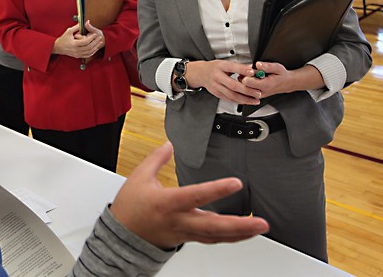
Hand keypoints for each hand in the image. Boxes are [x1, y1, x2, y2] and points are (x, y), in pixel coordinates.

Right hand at [52, 22, 103, 58]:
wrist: (58, 47)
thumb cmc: (63, 39)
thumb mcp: (69, 31)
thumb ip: (76, 27)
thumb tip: (83, 22)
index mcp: (73, 44)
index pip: (85, 41)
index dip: (91, 38)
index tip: (95, 34)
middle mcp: (76, 50)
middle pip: (89, 47)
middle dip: (95, 42)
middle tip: (99, 38)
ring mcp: (77, 54)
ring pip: (89, 52)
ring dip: (95, 47)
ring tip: (99, 43)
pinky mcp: (78, 56)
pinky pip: (87, 55)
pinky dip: (92, 52)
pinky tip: (95, 48)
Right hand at [110, 142, 268, 247]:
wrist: (121, 236)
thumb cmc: (129, 208)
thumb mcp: (139, 177)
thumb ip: (156, 159)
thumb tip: (169, 144)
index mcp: (167, 203)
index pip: (195, 195)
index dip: (216, 189)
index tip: (236, 183)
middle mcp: (179, 221)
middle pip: (213, 226)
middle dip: (239, 225)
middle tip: (261, 223)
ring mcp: (184, 233)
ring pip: (216, 236)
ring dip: (240, 233)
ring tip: (259, 227)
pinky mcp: (187, 239)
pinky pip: (212, 239)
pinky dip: (230, 236)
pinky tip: (243, 233)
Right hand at [185, 60, 260, 104]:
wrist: (200, 74)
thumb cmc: (214, 68)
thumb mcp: (224, 63)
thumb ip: (238, 66)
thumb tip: (251, 68)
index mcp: (220, 67)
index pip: (232, 68)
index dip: (243, 70)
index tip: (253, 72)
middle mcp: (217, 77)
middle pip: (233, 85)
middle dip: (247, 90)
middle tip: (258, 92)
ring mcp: (216, 87)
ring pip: (232, 95)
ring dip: (245, 99)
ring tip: (255, 100)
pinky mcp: (217, 94)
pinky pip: (229, 99)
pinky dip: (239, 101)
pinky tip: (246, 101)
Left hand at [243, 61, 322, 97]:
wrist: (286, 83)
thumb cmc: (282, 76)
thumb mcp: (277, 67)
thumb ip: (267, 66)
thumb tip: (258, 64)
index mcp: (265, 85)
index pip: (247, 82)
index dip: (247, 74)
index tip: (252, 70)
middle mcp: (259, 93)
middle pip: (243, 85)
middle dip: (246, 76)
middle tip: (253, 72)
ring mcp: (257, 95)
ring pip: (243, 88)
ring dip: (246, 80)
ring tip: (255, 76)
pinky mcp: (255, 96)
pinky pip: (246, 90)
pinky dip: (247, 84)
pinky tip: (253, 80)